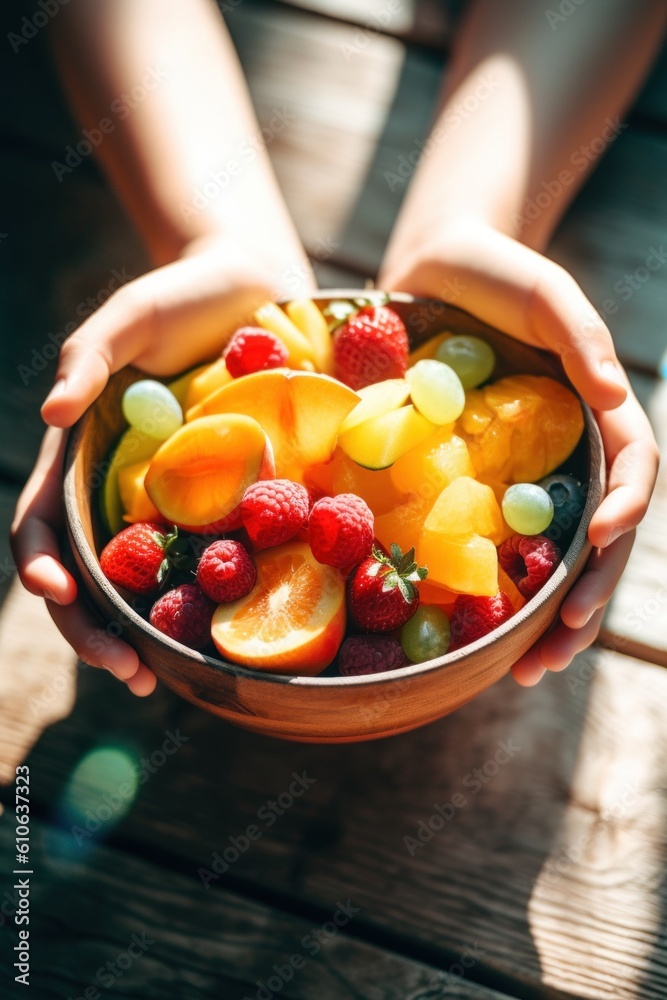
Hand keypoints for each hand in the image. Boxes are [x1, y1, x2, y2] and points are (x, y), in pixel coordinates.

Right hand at [11, 235, 314, 694]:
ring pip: (149, 585)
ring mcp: (177, 503)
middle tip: (130, 673)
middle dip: (96, 629)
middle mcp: (123, 492)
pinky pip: (218, 556)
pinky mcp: (231, 501)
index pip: (45, 526)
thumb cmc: (181, 297)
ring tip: (168, 676)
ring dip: (149, 634)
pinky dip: (215, 598)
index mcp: (83, 457)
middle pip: (93, 577)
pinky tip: (235, 631)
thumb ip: (86, 356)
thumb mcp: (129, 317)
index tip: (58, 595)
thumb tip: (50, 414)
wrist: (257, 290)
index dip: (44, 566)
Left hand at [379, 220, 658, 684]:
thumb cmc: (493, 273)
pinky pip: (497, 546)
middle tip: (557, 648)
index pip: (635, 468)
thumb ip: (581, 337)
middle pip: (600, 537)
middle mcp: (569, 452)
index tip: (599, 539)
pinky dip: (498, 593)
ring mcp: (526, 474)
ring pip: (554, 558)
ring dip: (550, 617)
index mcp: (597, 411)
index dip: (627, 507)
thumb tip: (612, 395)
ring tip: (528, 669)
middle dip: (588, 594)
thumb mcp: (543, 293)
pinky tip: (483, 637)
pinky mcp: (480, 484)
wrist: (431, 271)